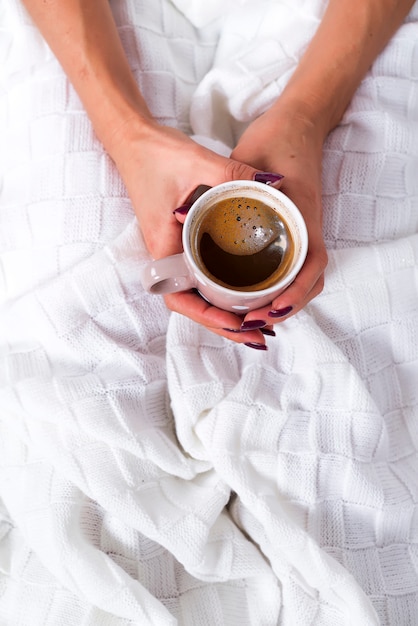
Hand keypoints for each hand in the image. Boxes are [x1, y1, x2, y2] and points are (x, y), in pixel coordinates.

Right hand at [108, 117, 280, 347]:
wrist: (134, 140)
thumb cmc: (157, 154)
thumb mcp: (199, 162)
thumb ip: (236, 174)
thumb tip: (276, 187)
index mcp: (164, 247)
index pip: (181, 299)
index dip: (209, 317)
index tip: (238, 324)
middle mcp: (167, 256)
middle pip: (195, 305)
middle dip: (226, 325)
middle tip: (261, 336)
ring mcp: (175, 251)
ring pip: (200, 293)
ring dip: (226, 312)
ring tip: (259, 324)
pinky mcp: (183, 242)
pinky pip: (203, 275)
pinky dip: (223, 290)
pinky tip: (246, 293)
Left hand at [230, 103, 327, 326]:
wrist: (299, 121)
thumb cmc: (279, 138)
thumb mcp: (250, 156)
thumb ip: (227, 180)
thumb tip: (186, 212)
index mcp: (304, 215)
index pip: (311, 266)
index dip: (293, 294)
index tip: (269, 311)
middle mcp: (307, 229)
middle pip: (307, 282)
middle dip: (283, 308)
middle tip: (250, 323)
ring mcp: (302, 231)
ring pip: (298, 278)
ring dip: (278, 300)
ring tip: (248, 318)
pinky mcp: (292, 230)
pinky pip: (288, 265)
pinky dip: (276, 285)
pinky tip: (252, 296)